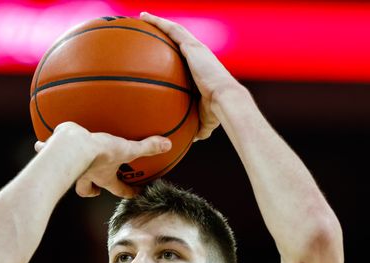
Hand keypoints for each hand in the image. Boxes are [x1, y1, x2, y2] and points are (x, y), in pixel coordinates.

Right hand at [35, 122, 170, 198]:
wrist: (72, 146)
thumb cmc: (99, 152)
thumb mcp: (127, 148)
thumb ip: (147, 147)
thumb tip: (168, 144)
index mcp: (104, 176)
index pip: (120, 188)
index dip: (129, 191)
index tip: (135, 192)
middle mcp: (86, 174)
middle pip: (88, 190)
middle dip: (92, 190)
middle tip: (95, 189)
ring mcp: (70, 167)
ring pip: (68, 174)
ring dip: (66, 172)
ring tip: (65, 166)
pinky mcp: (56, 153)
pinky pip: (48, 151)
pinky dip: (44, 148)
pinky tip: (40, 145)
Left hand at [140, 12, 242, 141]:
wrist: (226, 101)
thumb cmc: (218, 112)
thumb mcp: (205, 119)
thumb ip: (197, 125)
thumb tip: (192, 138)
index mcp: (201, 68)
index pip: (185, 56)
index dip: (175, 51)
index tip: (163, 50)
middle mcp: (199, 55)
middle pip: (179, 39)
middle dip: (164, 32)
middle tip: (149, 29)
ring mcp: (196, 48)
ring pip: (174, 30)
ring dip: (159, 22)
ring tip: (143, 17)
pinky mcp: (192, 46)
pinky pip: (172, 30)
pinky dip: (159, 22)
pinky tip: (145, 17)